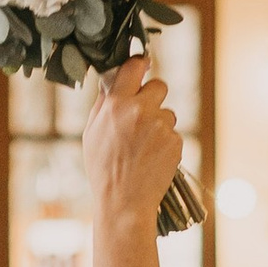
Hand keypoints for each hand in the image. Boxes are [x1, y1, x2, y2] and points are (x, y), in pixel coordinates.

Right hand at [83, 54, 183, 266]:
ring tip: (144, 147)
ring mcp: (160, 126)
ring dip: (159, 123)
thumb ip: (104, 103)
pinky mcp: (175, 141)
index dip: (140, 64)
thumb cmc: (103, 168)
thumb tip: (113, 79)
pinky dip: (166, 143)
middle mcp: (140, 110)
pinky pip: (173, 133)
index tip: (142, 66)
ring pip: (168, 112)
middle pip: (159, 85)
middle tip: (142, 116)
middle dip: (153, 97)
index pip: (134, 67)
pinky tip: (152, 158)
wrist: (124, 202)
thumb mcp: (92, 133)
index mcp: (116, 104)